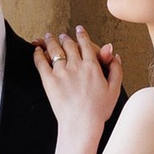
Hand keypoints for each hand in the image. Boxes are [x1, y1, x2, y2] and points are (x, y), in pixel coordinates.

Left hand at [33, 27, 117, 153]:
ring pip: (55, 50)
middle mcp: (76, 66)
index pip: (86, 44)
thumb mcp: (114, 89)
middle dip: (65, 37)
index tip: (79, 30)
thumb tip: (115, 55)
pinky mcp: (49, 81)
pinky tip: (37, 50)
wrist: (81, 124)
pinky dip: (38, 54)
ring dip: (51, 41)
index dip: (82, 34)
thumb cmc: (98, 111)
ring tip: (48, 37)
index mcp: (92, 66)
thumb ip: (116, 69)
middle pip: (69, 44)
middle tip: (62, 35)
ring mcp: (61, 72)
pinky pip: (41, 62)